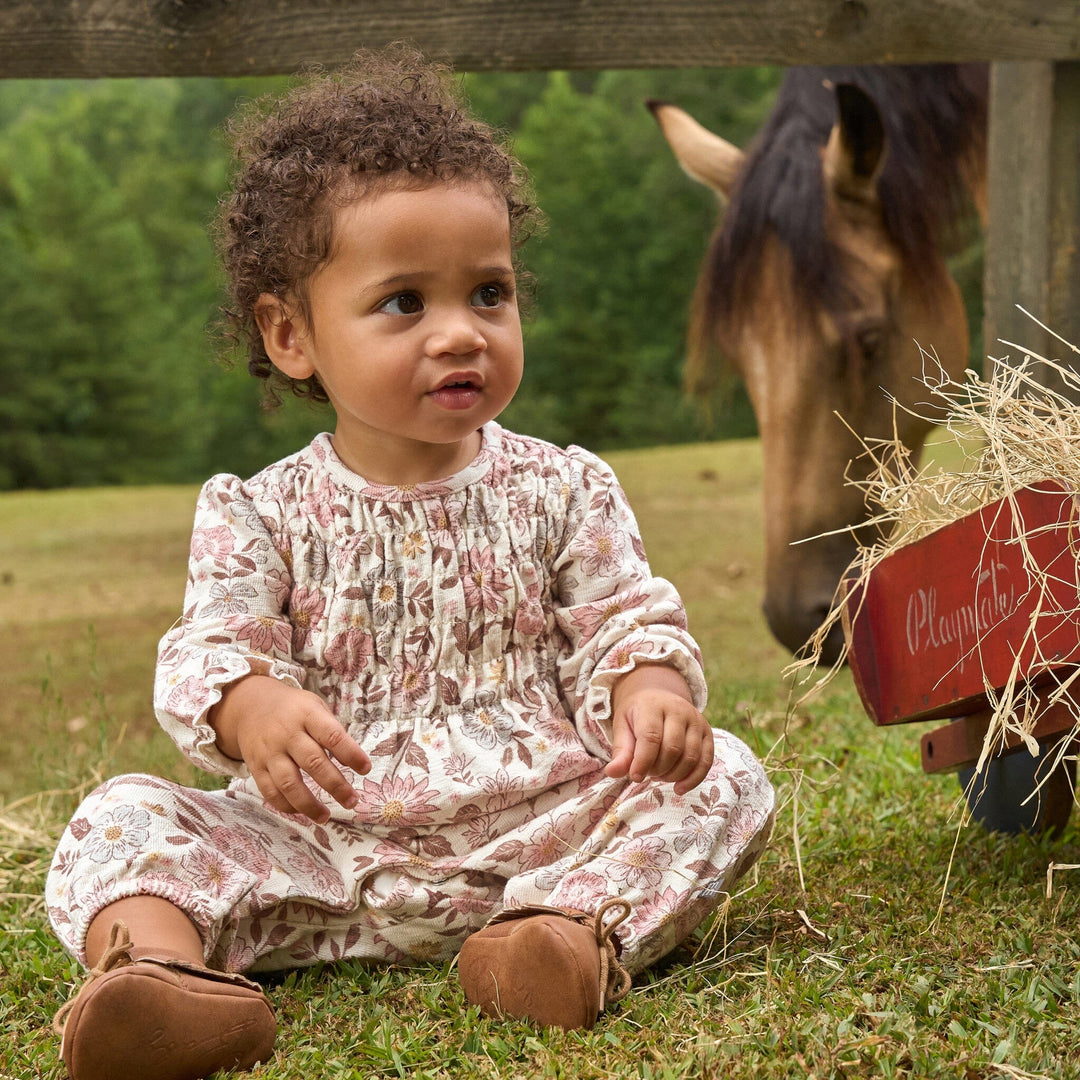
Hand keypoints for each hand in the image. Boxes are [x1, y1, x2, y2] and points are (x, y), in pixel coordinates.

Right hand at [210, 675, 370, 822]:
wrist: (251, 706)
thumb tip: (352, 761)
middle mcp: (287, 734)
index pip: (332, 735)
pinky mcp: (256, 767)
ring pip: (289, 783)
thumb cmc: (294, 709)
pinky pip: (270, 792)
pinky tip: (302, 812)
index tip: (366, 769)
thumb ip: (331, 731)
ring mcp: (269, 752)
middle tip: (352, 800)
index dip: (351, 753)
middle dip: (335, 785)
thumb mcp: (315, 707)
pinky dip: (287, 806)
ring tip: (326, 817)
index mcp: (307, 715)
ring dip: (309, 804)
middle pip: (313, 762)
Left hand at [604, 665, 713, 794]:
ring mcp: (696, 721)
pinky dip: (693, 779)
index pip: (651, 737)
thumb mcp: (623, 726)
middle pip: (672, 749)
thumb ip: (621, 750)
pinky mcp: (707, 732)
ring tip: (659, 776)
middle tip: (647, 773)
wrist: (658, 695)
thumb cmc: (637, 715)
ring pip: (690, 757)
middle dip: (658, 769)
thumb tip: (612, 773)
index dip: (643, 761)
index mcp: (653, 705)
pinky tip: (678, 788)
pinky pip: (706, 761)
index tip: (635, 777)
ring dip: (673, 775)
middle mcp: (679, 710)